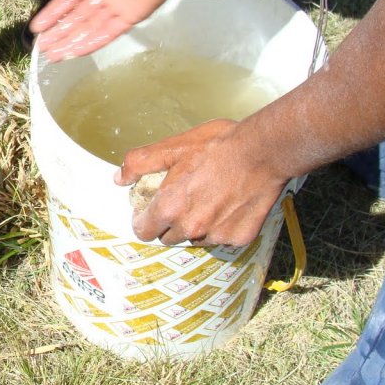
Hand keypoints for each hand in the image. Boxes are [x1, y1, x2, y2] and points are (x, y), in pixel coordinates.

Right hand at [28, 0, 187, 61]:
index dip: (52, 14)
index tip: (37, 27)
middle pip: (76, 17)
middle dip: (59, 32)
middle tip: (41, 47)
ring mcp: (116, 5)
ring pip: (89, 27)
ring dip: (71, 41)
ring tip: (53, 55)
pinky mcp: (131, 15)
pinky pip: (108, 32)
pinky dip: (92, 43)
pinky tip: (76, 53)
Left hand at [117, 119, 288, 246]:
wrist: (264, 151)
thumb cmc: (218, 146)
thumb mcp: (173, 146)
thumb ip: (140, 163)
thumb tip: (120, 178)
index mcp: (170, 208)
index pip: (144, 231)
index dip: (144, 220)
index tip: (149, 210)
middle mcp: (191, 228)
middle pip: (169, 237)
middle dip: (169, 223)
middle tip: (181, 200)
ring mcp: (217, 235)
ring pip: (195, 239)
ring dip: (195, 226)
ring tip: (207, 200)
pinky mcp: (239, 238)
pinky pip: (221, 238)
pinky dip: (221, 226)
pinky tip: (228, 205)